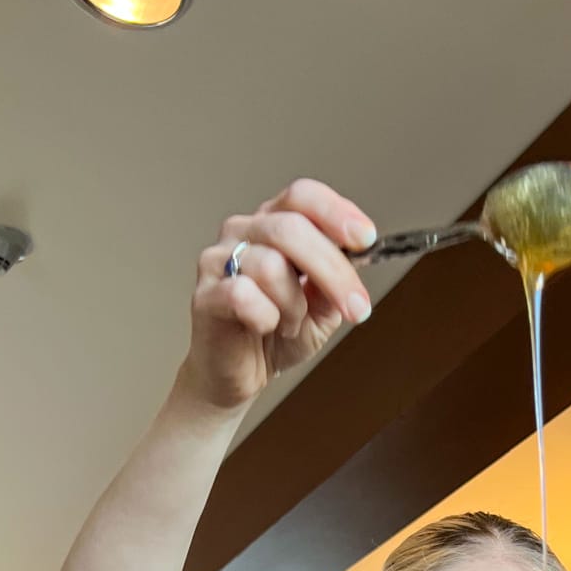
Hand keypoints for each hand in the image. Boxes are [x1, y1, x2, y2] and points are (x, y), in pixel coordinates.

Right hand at [181, 180, 377, 410]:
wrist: (240, 374)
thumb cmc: (275, 335)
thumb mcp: (321, 310)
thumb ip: (333, 285)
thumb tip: (352, 267)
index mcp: (272, 224)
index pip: (301, 196)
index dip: (335, 212)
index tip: (366, 239)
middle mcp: (242, 231)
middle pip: (291, 230)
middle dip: (333, 271)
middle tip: (356, 308)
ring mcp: (218, 260)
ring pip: (271, 267)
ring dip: (294, 306)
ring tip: (289, 325)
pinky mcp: (204, 295)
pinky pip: (243, 295)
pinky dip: (266, 318)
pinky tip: (264, 328)